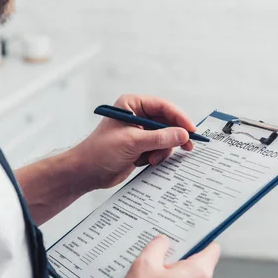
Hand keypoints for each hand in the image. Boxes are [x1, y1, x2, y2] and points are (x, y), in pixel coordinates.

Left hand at [72, 94, 196, 189]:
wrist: (86, 172)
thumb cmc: (101, 151)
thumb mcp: (132, 142)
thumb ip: (159, 138)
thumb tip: (182, 134)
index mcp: (132, 105)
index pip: (163, 106)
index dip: (179, 118)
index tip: (190, 130)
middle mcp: (137, 116)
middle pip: (167, 122)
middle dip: (173, 137)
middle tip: (187, 147)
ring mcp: (139, 132)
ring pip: (165, 138)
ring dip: (162, 150)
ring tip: (151, 159)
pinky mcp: (140, 147)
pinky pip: (159, 149)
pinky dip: (157, 157)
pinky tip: (146, 162)